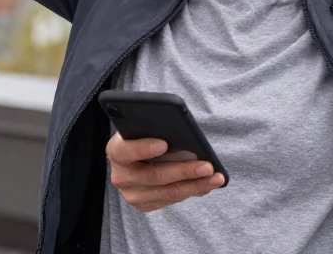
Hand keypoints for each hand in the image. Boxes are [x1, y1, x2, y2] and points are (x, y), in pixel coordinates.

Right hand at [106, 132, 224, 211]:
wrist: (138, 155)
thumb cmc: (147, 135)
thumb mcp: (147, 128)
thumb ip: (158, 130)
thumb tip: (184, 137)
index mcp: (116, 150)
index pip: (125, 150)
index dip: (143, 147)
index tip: (164, 143)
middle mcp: (120, 175)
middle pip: (153, 176)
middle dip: (184, 171)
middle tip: (207, 166)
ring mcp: (131, 193)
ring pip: (167, 192)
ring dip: (195, 185)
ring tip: (216, 178)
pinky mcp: (143, 204)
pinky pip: (171, 200)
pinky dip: (191, 191)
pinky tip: (207, 185)